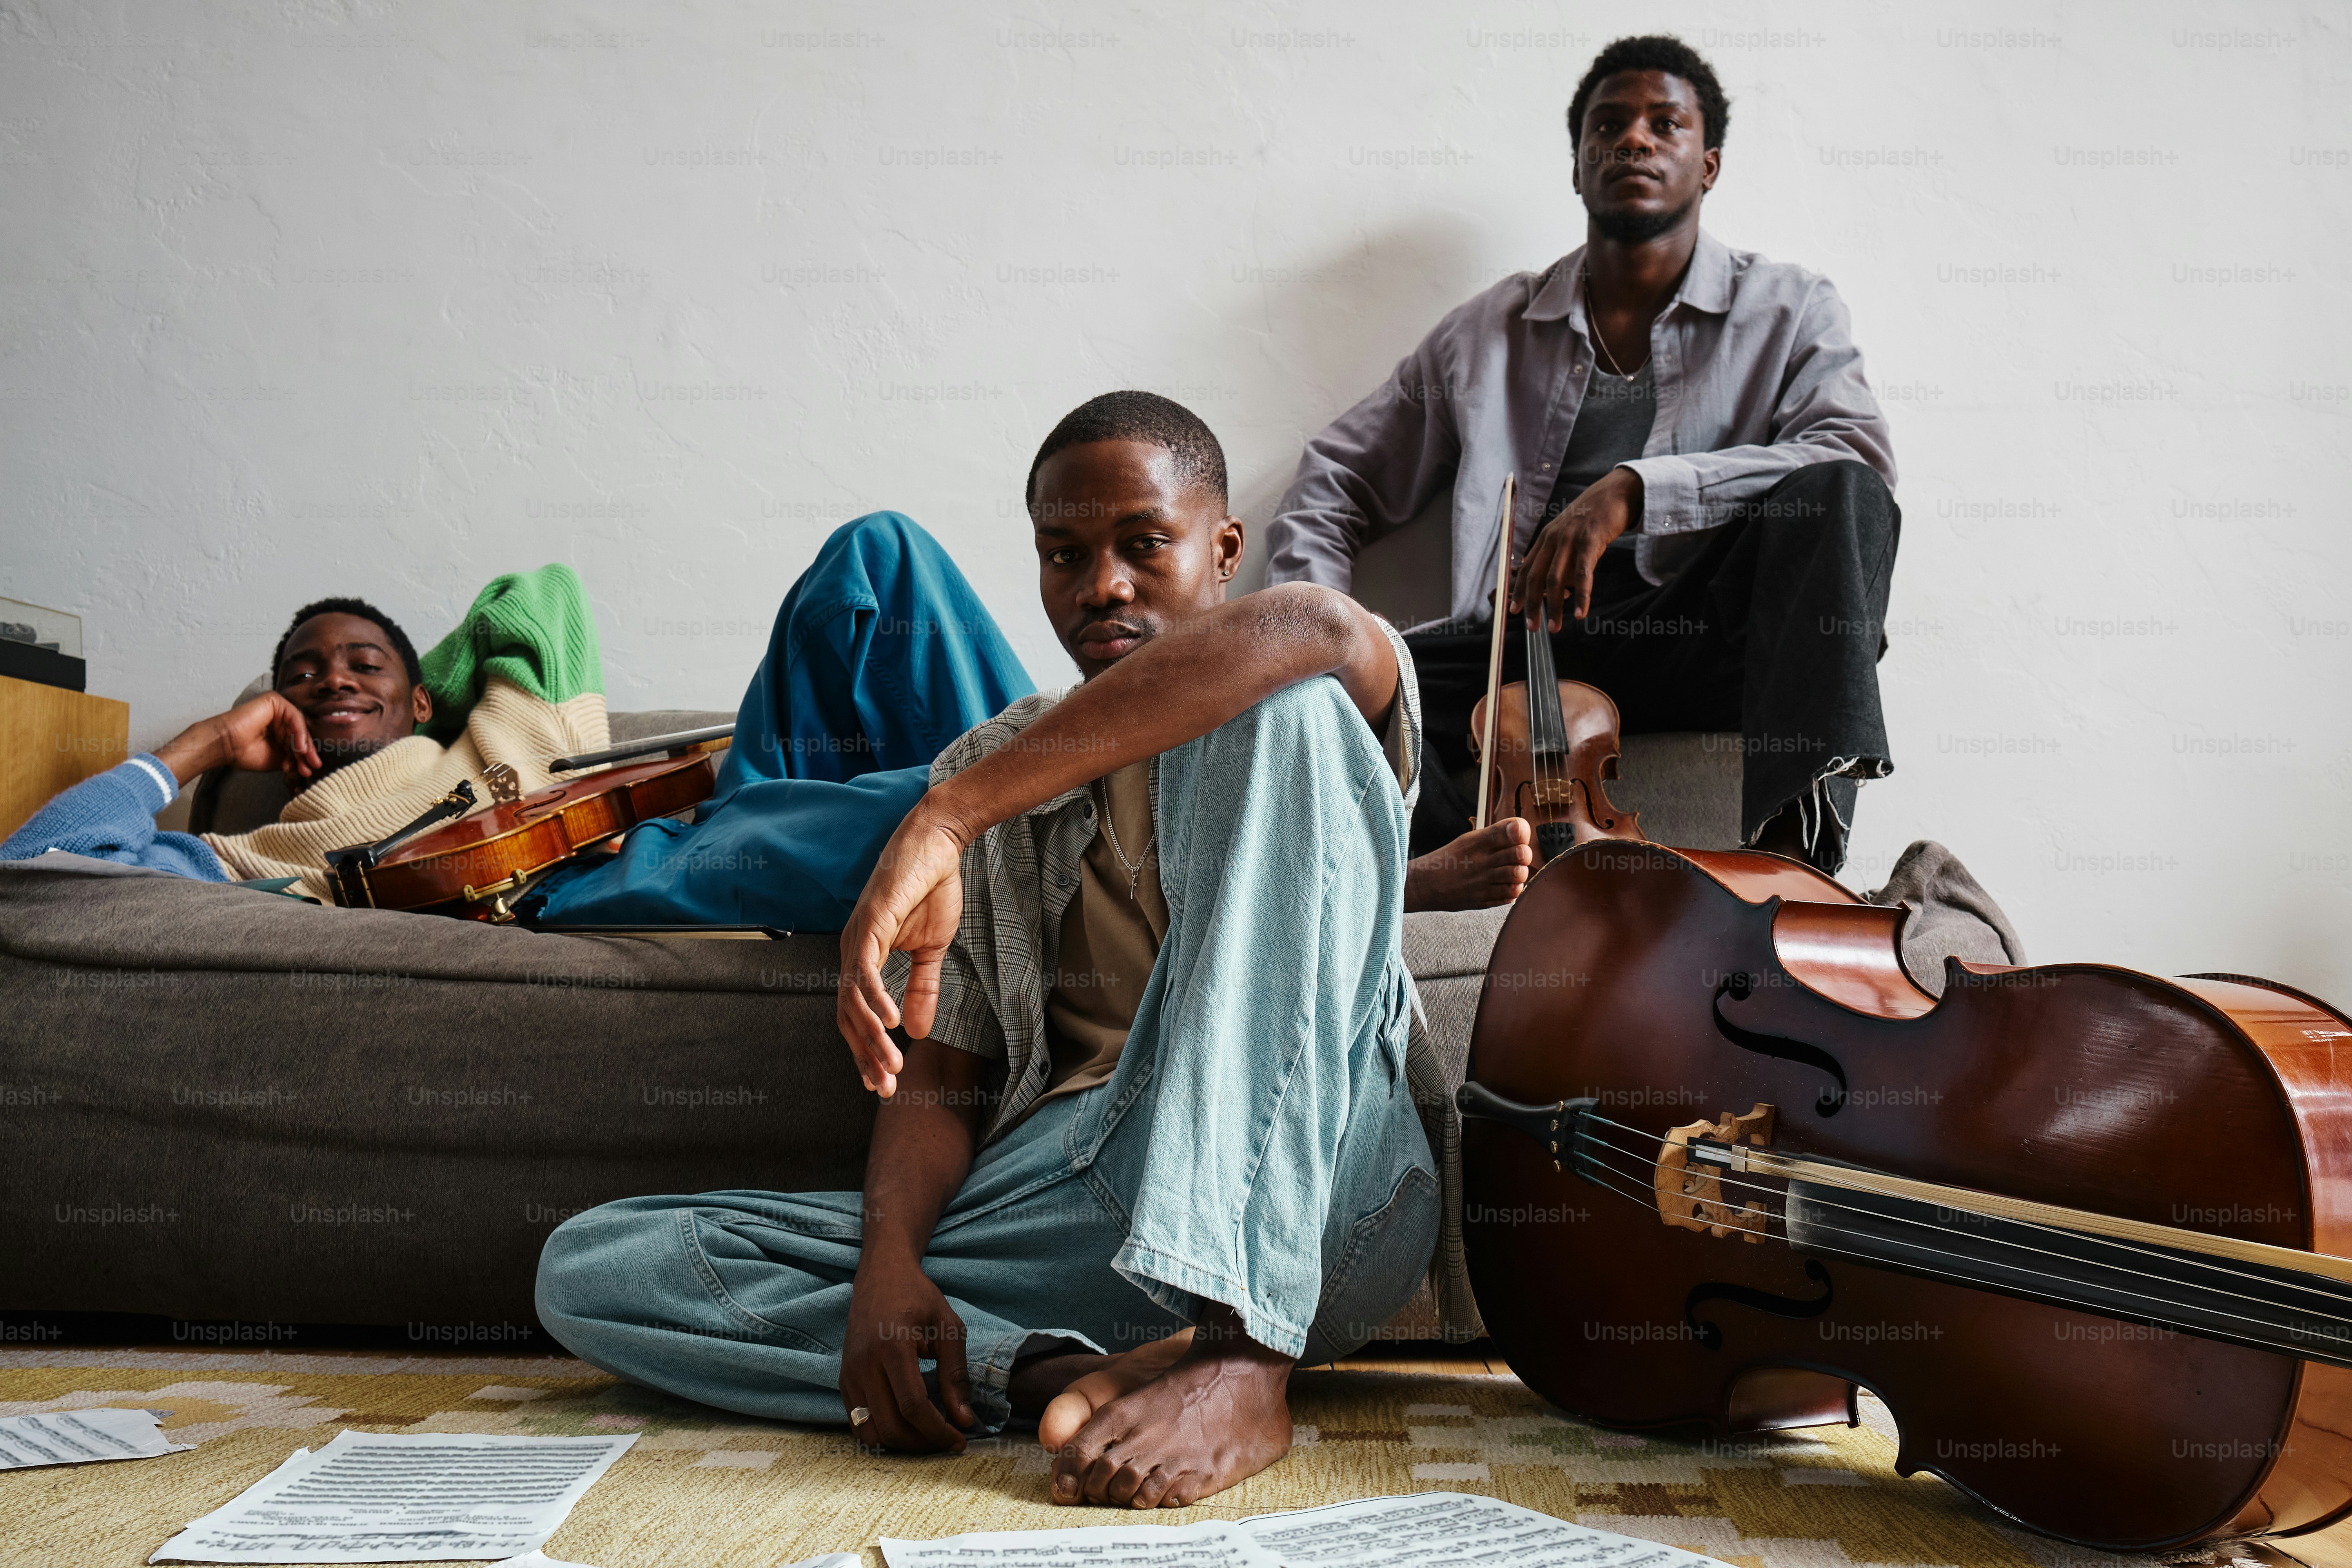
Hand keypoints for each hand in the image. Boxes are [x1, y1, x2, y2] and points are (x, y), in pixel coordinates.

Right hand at [151, 692, 322, 787]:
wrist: (224, 745)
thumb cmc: (245, 753)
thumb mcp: (277, 758)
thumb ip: (294, 758)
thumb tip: (312, 763)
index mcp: (279, 730)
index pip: (298, 742)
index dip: (304, 757)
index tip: (308, 771)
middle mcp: (279, 718)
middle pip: (300, 734)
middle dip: (306, 753)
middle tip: (311, 767)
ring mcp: (277, 708)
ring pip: (299, 727)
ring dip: (304, 745)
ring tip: (305, 760)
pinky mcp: (274, 701)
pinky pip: (293, 717)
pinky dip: (298, 733)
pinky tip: (299, 748)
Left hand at [838, 805, 970, 1097]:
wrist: (937, 845)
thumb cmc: (931, 890)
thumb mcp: (930, 950)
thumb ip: (922, 989)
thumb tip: (919, 1031)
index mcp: (863, 959)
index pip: (855, 1016)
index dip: (866, 1051)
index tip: (883, 1083)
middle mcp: (851, 952)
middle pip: (848, 1016)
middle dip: (866, 1056)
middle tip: (886, 1089)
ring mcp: (857, 937)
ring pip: (855, 1000)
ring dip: (873, 1038)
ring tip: (892, 1066)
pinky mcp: (871, 923)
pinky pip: (866, 970)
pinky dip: (877, 999)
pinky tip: (891, 1024)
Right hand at [842, 1251, 974, 1451]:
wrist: (881, 1276)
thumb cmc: (918, 1297)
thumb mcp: (948, 1327)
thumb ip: (956, 1374)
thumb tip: (963, 1420)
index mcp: (892, 1347)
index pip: (913, 1406)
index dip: (938, 1431)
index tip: (959, 1441)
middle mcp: (864, 1364)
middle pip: (891, 1426)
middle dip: (922, 1443)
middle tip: (946, 1440)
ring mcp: (849, 1373)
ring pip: (871, 1432)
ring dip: (901, 1443)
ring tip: (926, 1435)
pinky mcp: (843, 1379)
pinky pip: (858, 1422)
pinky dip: (882, 1433)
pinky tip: (905, 1424)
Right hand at [1404, 819, 1535, 911]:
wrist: (1425, 885)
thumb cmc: (1450, 860)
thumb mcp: (1468, 840)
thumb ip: (1496, 835)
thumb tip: (1522, 831)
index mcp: (1479, 842)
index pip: (1512, 830)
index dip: (1522, 832)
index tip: (1518, 835)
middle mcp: (1483, 861)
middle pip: (1521, 854)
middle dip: (1524, 854)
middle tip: (1516, 857)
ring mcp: (1483, 882)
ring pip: (1519, 876)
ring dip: (1519, 874)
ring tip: (1511, 873)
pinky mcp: (1483, 901)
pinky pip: (1510, 896)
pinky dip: (1512, 891)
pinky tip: (1504, 886)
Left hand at [1511, 466, 1641, 631]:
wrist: (1613, 495)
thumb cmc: (1591, 520)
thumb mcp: (1569, 538)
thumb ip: (1563, 562)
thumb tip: (1562, 593)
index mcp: (1545, 539)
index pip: (1526, 569)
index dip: (1518, 592)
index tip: (1513, 611)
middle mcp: (1553, 539)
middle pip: (1536, 577)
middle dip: (1532, 605)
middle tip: (1532, 628)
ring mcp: (1570, 540)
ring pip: (1556, 579)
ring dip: (1554, 606)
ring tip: (1554, 627)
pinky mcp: (1590, 541)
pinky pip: (1583, 573)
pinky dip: (1581, 596)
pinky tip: (1580, 613)